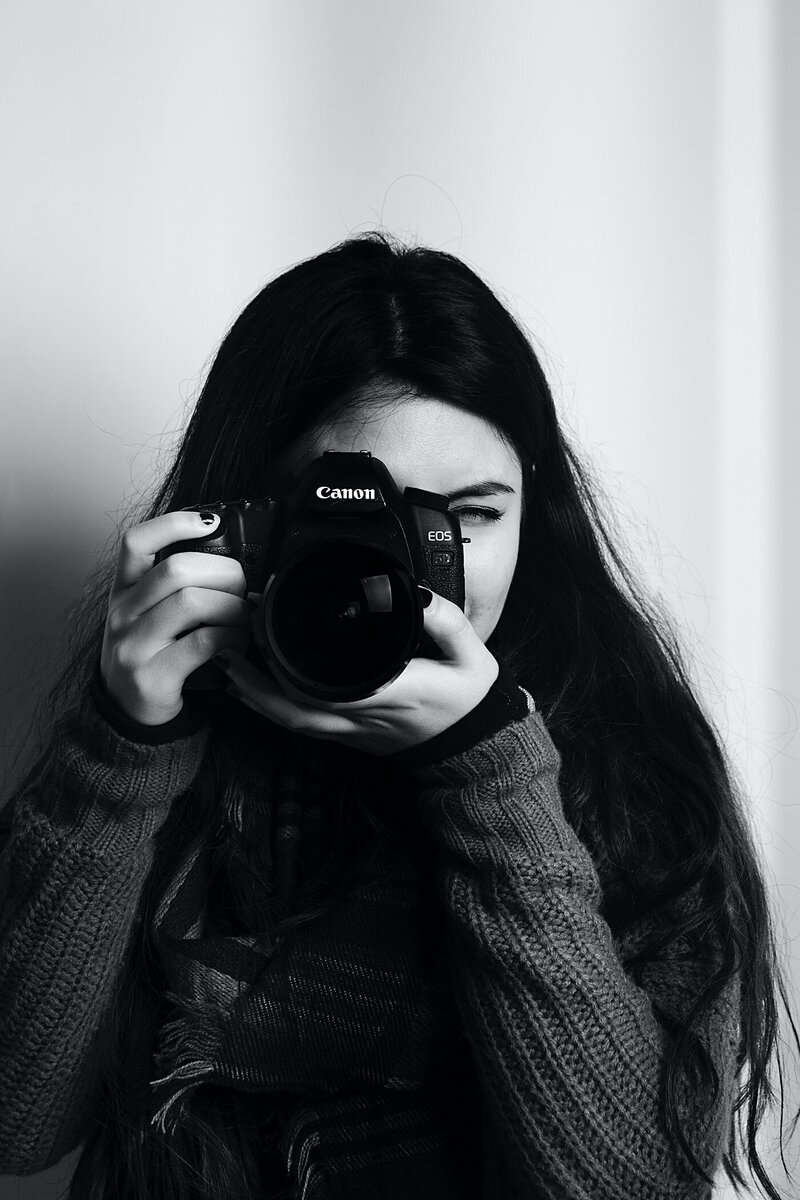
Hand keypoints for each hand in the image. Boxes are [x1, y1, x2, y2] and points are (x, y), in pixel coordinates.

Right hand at [100, 510, 250, 725]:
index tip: (210, 522)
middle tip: (242, 590)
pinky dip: (232, 638)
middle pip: (176, 569)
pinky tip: (237, 644)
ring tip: (243, 620)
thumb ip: (178, 588)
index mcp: (124, 591)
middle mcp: (122, 613)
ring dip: (232, 608)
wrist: (129, 711)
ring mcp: (133, 645)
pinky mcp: (152, 675)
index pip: (135, 541)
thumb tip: (236, 568)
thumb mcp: (151, 615)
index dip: (173, 523)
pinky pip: (204, 642)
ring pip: (192, 602)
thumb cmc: (153, 655)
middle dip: (223, 573)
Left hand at [215, 589, 499, 755]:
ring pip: (288, 719)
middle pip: (290, 702)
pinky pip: (298, 725)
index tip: (266, 617)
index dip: (283, 653)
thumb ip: (446, 621)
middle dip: (254, 670)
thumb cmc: (469, 701)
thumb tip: (416, 594)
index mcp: (388, 692)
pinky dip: (269, 707)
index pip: (320, 679)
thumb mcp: (471, 656)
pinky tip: (249, 690)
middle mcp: (361, 716)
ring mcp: (351, 730)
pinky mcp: (347, 736)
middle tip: (233, 632)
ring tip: (226, 661)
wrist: (472, 749)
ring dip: (252, 692)